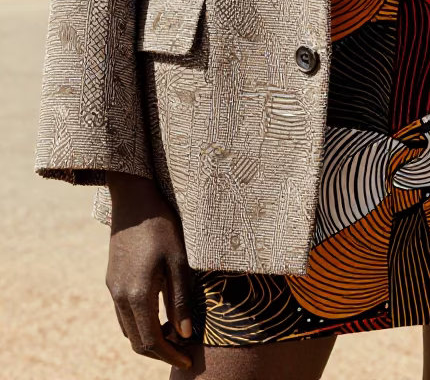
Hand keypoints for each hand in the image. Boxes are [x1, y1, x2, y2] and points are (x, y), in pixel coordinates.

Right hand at [105, 171, 193, 370]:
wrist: (133, 199)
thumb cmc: (161, 226)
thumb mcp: (178, 262)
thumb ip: (180, 300)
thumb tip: (185, 334)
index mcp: (137, 295)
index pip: (151, 342)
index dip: (170, 355)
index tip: (189, 359)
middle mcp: (120, 296)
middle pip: (137, 341)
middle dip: (160, 351)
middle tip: (183, 350)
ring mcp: (112, 288)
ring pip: (128, 329)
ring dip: (148, 338)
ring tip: (174, 333)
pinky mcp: (111, 279)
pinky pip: (122, 314)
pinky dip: (139, 323)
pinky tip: (157, 314)